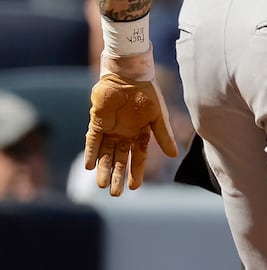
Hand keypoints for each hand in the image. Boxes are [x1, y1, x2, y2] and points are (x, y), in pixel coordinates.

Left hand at [84, 52, 178, 195]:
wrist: (129, 75)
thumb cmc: (147, 93)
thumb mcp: (158, 116)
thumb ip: (164, 135)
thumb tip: (174, 155)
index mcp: (141, 133)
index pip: (138, 157)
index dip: (136, 172)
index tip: (134, 188)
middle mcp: (125, 134)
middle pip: (120, 160)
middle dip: (118, 177)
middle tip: (115, 194)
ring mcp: (110, 130)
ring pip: (105, 154)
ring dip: (104, 169)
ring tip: (102, 186)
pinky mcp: (97, 123)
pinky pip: (92, 141)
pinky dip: (90, 153)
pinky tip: (89, 166)